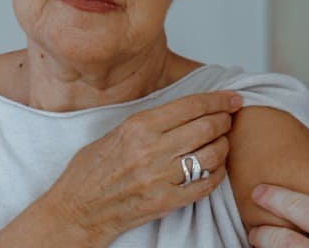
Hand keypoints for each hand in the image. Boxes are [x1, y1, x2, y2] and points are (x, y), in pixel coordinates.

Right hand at [36, 91, 243, 244]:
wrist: (76, 210)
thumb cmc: (91, 171)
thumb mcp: (115, 133)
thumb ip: (150, 122)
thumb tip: (186, 110)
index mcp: (138, 127)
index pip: (191, 105)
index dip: (219, 99)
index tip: (233, 98)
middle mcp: (151, 150)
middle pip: (206, 127)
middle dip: (224, 120)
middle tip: (229, 119)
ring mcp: (160, 178)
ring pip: (211, 155)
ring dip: (223, 146)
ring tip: (222, 143)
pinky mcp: (165, 202)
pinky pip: (205, 185)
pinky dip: (217, 174)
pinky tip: (216, 168)